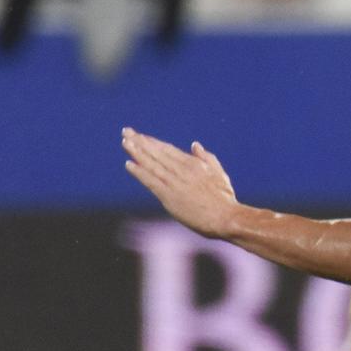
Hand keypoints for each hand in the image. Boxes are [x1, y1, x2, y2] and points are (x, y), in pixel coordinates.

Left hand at [122, 129, 241, 237]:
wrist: (226, 217)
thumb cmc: (224, 199)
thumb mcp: (218, 173)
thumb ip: (206, 158)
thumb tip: (194, 144)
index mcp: (194, 164)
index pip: (168, 149)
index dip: (152, 142)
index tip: (140, 136)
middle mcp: (182, 170)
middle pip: (157, 153)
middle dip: (140, 142)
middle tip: (126, 132)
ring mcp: (175, 183)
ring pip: (152, 164)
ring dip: (137, 153)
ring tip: (125, 143)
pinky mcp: (169, 196)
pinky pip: (151, 181)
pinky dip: (139, 172)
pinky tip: (129, 164)